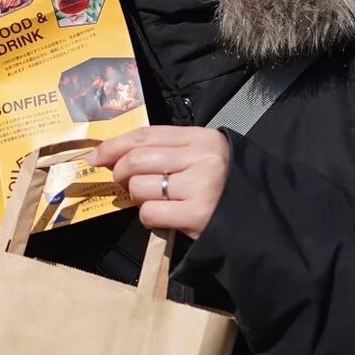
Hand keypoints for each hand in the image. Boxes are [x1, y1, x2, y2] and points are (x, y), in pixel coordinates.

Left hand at [91, 126, 231, 238]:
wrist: (259, 220)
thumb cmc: (223, 187)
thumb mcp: (201, 158)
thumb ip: (166, 151)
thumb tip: (115, 157)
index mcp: (201, 138)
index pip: (145, 135)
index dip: (114, 145)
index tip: (95, 156)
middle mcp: (202, 158)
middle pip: (137, 159)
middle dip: (120, 173)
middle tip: (123, 184)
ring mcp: (200, 186)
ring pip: (140, 187)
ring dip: (138, 198)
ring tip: (157, 201)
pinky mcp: (197, 214)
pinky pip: (150, 213)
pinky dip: (150, 217)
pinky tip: (166, 217)